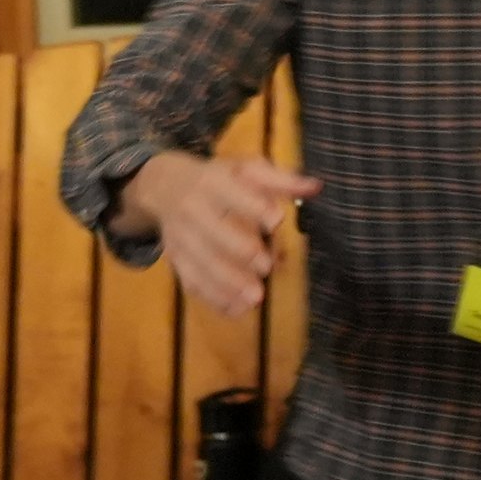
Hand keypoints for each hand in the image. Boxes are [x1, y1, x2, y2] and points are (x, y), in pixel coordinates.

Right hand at [122, 149, 321, 320]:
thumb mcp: (245, 169)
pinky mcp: (177, 260)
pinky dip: (213, 298)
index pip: (231, 194)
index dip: (253, 207)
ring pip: (202, 263)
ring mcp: (181, 238)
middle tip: (267, 266)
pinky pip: (191, 281)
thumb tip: (316, 187)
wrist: (164, 188)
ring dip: (228, 283)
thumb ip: (280, 180)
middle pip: (213, 233)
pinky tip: (236, 310)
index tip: (276, 221)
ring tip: (256, 298)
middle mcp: (192, 211)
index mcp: (212, 183)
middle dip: (240, 250)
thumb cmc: (217, 179)